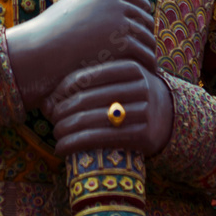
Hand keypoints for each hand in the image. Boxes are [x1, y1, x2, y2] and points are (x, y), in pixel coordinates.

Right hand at [5, 0, 156, 109]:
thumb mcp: (76, 5)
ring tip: (148, 64)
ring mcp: (122, 23)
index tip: (142, 30)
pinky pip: (145, 54)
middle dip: (146, 35)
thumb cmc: (55, 29)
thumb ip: (95, 2)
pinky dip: (147, 64)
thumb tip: (107, 3)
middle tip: (146, 50)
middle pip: (146, 21)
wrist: (43, 49)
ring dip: (149, 51)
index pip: (140, 3)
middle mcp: (119, 4)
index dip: (143, 17)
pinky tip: (145, 73)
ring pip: (147, 39)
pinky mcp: (124, 45)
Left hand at [43, 59, 173, 156]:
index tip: (50, 99)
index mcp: (130, 67)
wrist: (169, 117)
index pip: (86, 76)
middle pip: (87, 98)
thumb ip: (92, 80)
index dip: (63, 90)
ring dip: (66, 129)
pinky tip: (61, 148)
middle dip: (63, 110)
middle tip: (50, 118)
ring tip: (55, 134)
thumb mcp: (119, 79)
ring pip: (92, 119)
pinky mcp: (143, 135)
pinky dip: (76, 144)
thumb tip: (46, 96)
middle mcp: (139, 86)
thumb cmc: (131, 95)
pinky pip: (100, 138)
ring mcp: (144, 111)